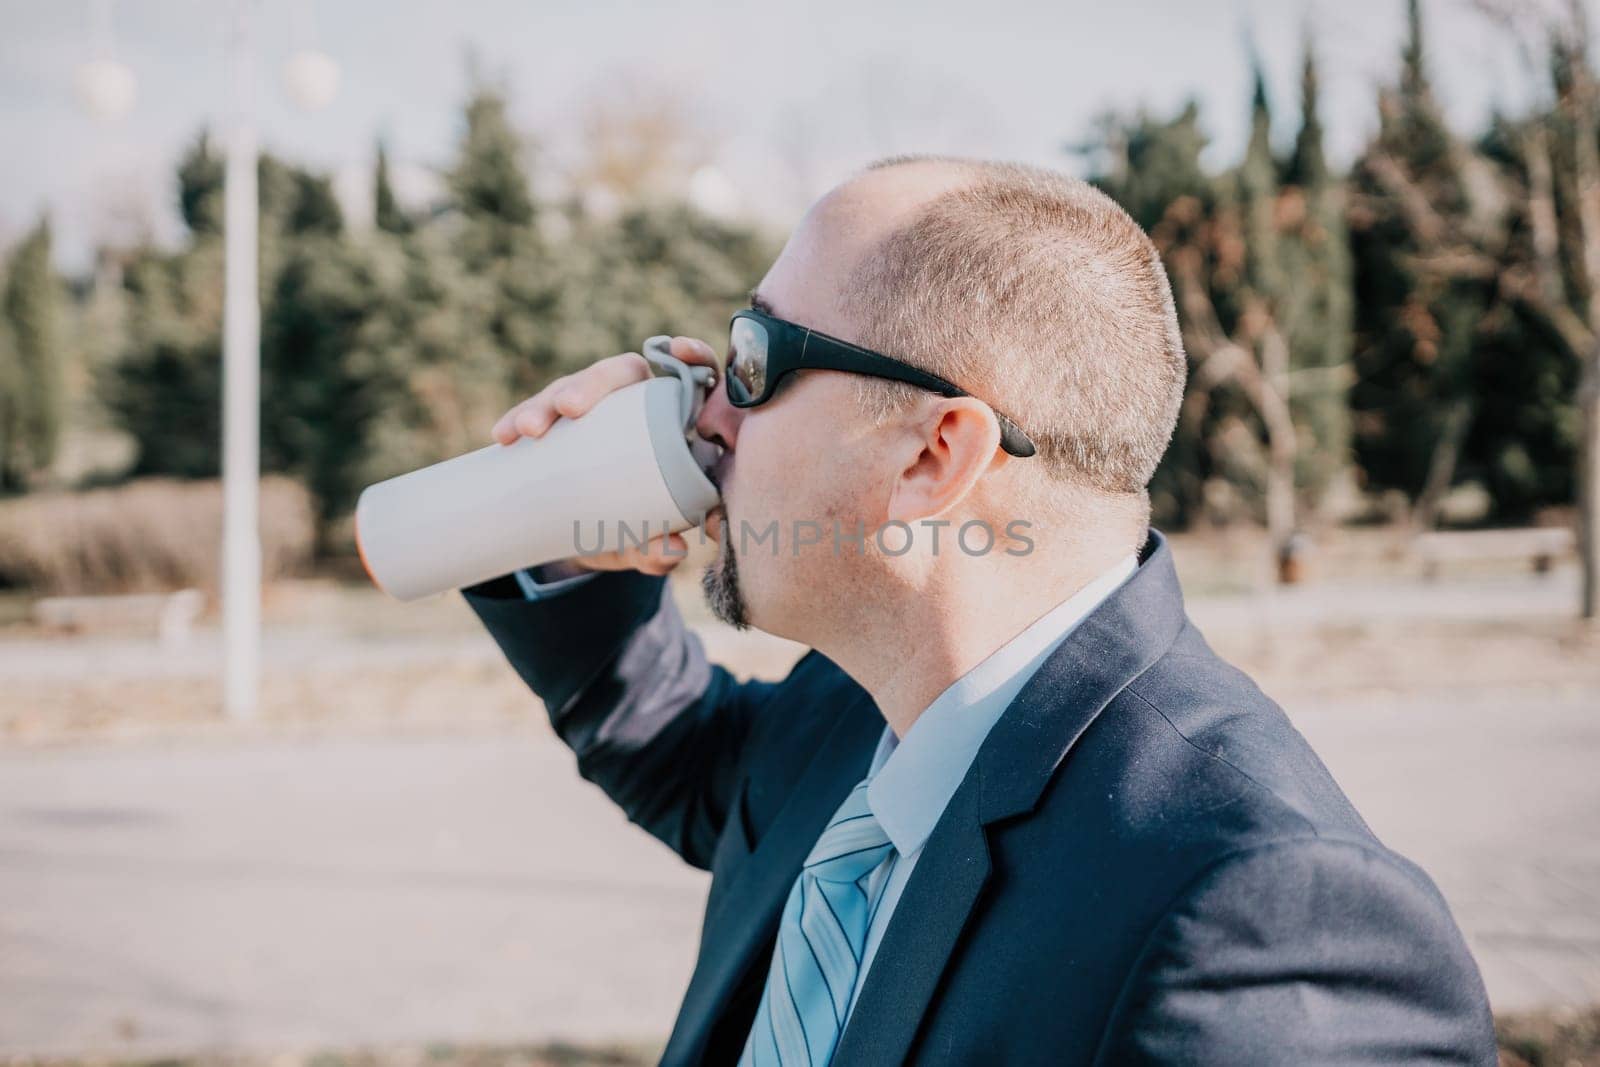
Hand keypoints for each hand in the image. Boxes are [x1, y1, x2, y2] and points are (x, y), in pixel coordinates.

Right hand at [490, 337, 719, 577]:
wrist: (582, 543)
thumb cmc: (629, 533)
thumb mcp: (640, 544)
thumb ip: (656, 552)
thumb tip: (670, 551)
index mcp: (673, 423)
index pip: (690, 375)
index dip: (691, 355)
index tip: (679, 351)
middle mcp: (631, 405)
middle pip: (619, 373)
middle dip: (590, 383)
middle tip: (567, 409)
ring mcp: (590, 410)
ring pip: (571, 387)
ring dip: (545, 402)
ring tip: (527, 430)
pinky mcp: (554, 420)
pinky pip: (536, 411)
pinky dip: (518, 417)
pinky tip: (503, 436)